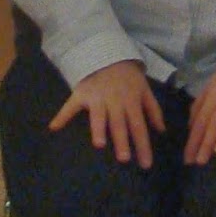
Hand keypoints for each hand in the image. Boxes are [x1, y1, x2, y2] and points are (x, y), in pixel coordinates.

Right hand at [47, 60, 164, 168]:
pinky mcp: (81, 93)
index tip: (146, 164)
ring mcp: (97, 97)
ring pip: (98, 116)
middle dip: (122, 141)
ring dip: (99, 129)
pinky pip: (71, 105)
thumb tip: (161, 131)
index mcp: (132, 101)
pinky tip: (54, 127)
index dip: (143, 145)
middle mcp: (115, 101)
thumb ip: (153, 110)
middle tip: (124, 159)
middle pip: (119, 124)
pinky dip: (62, 115)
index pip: (139, 126)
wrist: (107, 52)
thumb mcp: (145, 88)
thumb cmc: (128, 75)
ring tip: (99, 144)